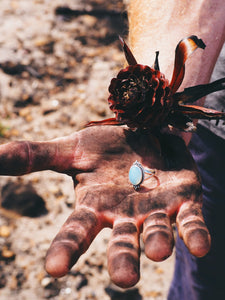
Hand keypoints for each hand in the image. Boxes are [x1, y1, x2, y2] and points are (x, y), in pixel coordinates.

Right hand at [0, 126, 209, 287]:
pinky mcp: (183, 200)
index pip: (76, 231)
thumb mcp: (72, 149)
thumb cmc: (106, 148)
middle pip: (121, 242)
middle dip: (122, 260)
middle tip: (123, 278)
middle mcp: (123, 216)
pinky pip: (189, 221)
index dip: (66, 249)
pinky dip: (194, 234)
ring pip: (156, 233)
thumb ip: (36, 156)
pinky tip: (199, 248)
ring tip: (157, 251)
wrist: (144, 134)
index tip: (54, 269)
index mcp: (94, 206)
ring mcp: (155, 211)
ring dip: (157, 243)